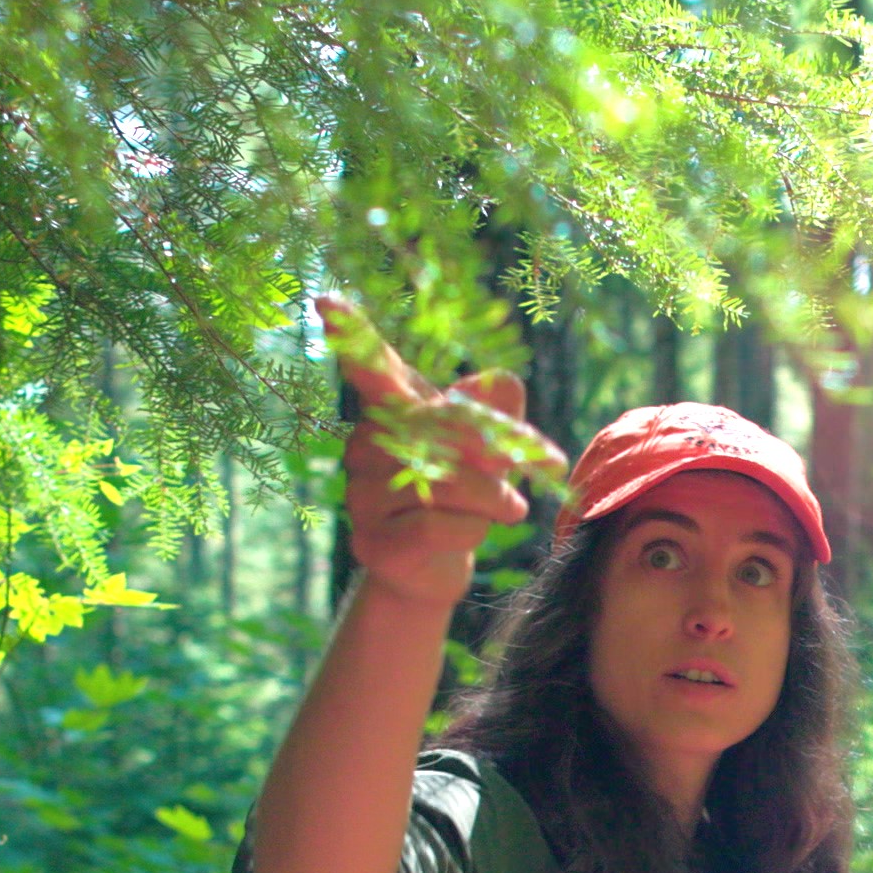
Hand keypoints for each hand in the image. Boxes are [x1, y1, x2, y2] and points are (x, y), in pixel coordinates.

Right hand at [324, 296, 564, 609]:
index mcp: (392, 409)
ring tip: (508, 508)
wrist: (433, 570)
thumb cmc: (464, 494)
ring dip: (494, 498)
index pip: (372, 366)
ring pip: (447, 482)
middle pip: (443, 428)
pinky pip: (438, 526)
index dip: (352, 335)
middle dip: (499, 451)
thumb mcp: (491, 447)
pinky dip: (470, 533)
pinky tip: (464, 536)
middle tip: (546, 462)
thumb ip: (498, 409)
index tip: (326, 302)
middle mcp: (366, 444)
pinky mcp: (372, 541)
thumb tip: (501, 381)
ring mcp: (361, 493)